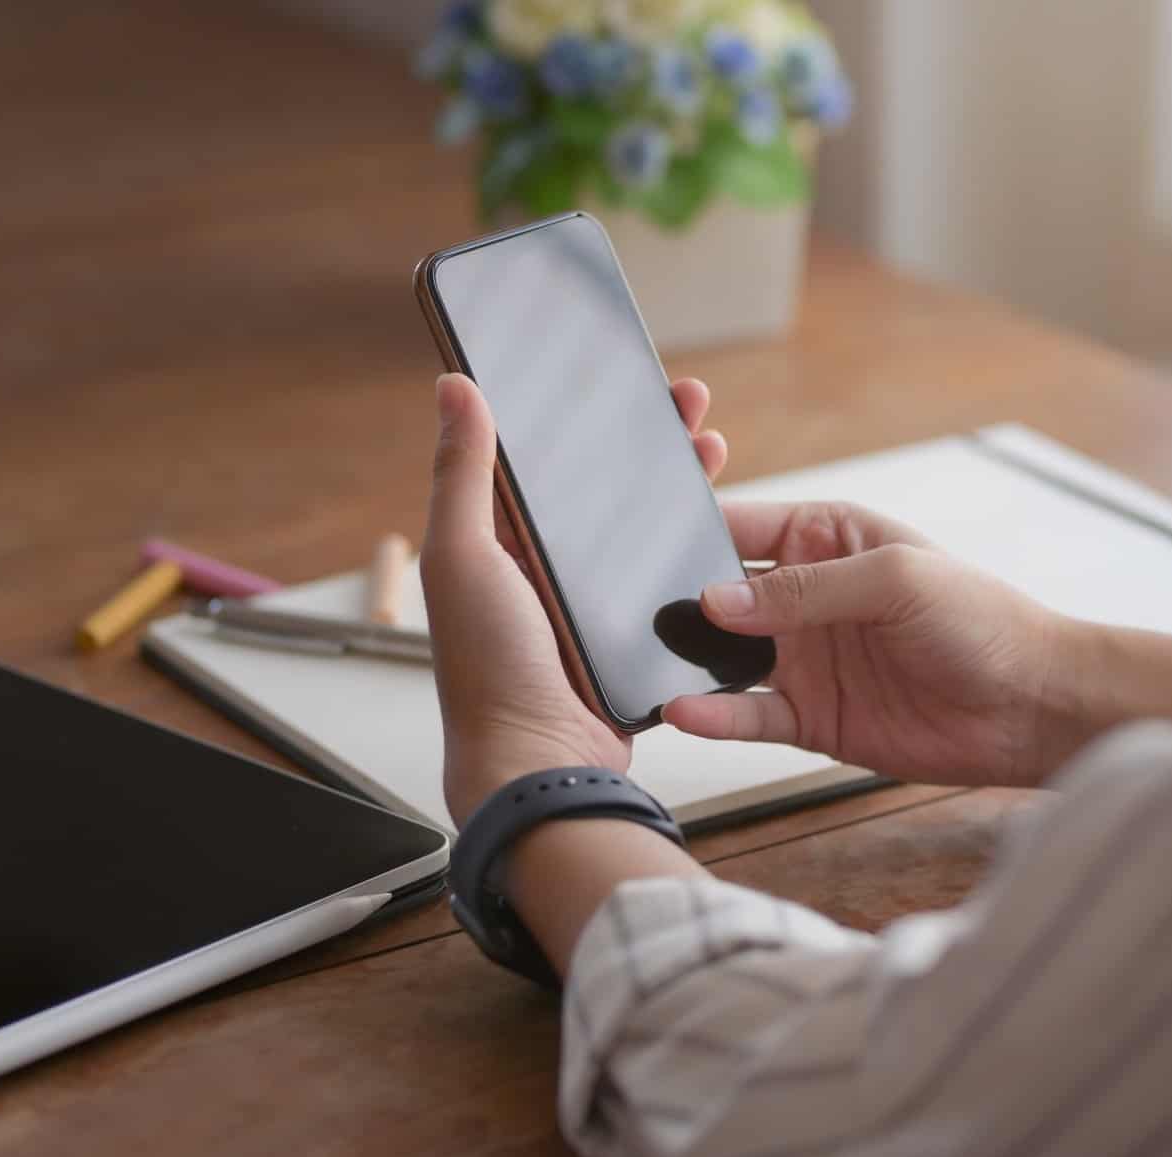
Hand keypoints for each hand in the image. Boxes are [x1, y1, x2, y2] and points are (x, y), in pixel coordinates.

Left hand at [421, 372, 729, 826]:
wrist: (542, 764)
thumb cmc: (489, 671)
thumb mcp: (465, 557)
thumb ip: (463, 475)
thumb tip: (453, 387)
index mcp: (496, 541)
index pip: (542, 457)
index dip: (580, 413)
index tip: (620, 376)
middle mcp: (541, 566)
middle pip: (601, 484)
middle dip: (648, 438)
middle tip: (689, 402)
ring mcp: (586, 601)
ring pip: (639, 525)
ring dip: (677, 484)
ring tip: (712, 449)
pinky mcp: (628, 635)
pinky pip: (664, 578)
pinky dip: (691, 548)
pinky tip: (718, 522)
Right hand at [663, 502, 1066, 787]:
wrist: (1031, 705)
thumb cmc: (984, 621)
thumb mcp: (894, 579)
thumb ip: (805, 588)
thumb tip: (719, 599)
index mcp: (829, 538)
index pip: (744, 525)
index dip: (695, 529)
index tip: (646, 538)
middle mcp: (809, 597)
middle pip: (724, 594)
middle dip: (680, 599)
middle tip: (630, 607)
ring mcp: (808, 659)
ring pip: (728, 658)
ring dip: (691, 660)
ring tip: (645, 661)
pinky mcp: (814, 717)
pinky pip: (751, 715)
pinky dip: (716, 715)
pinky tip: (685, 710)